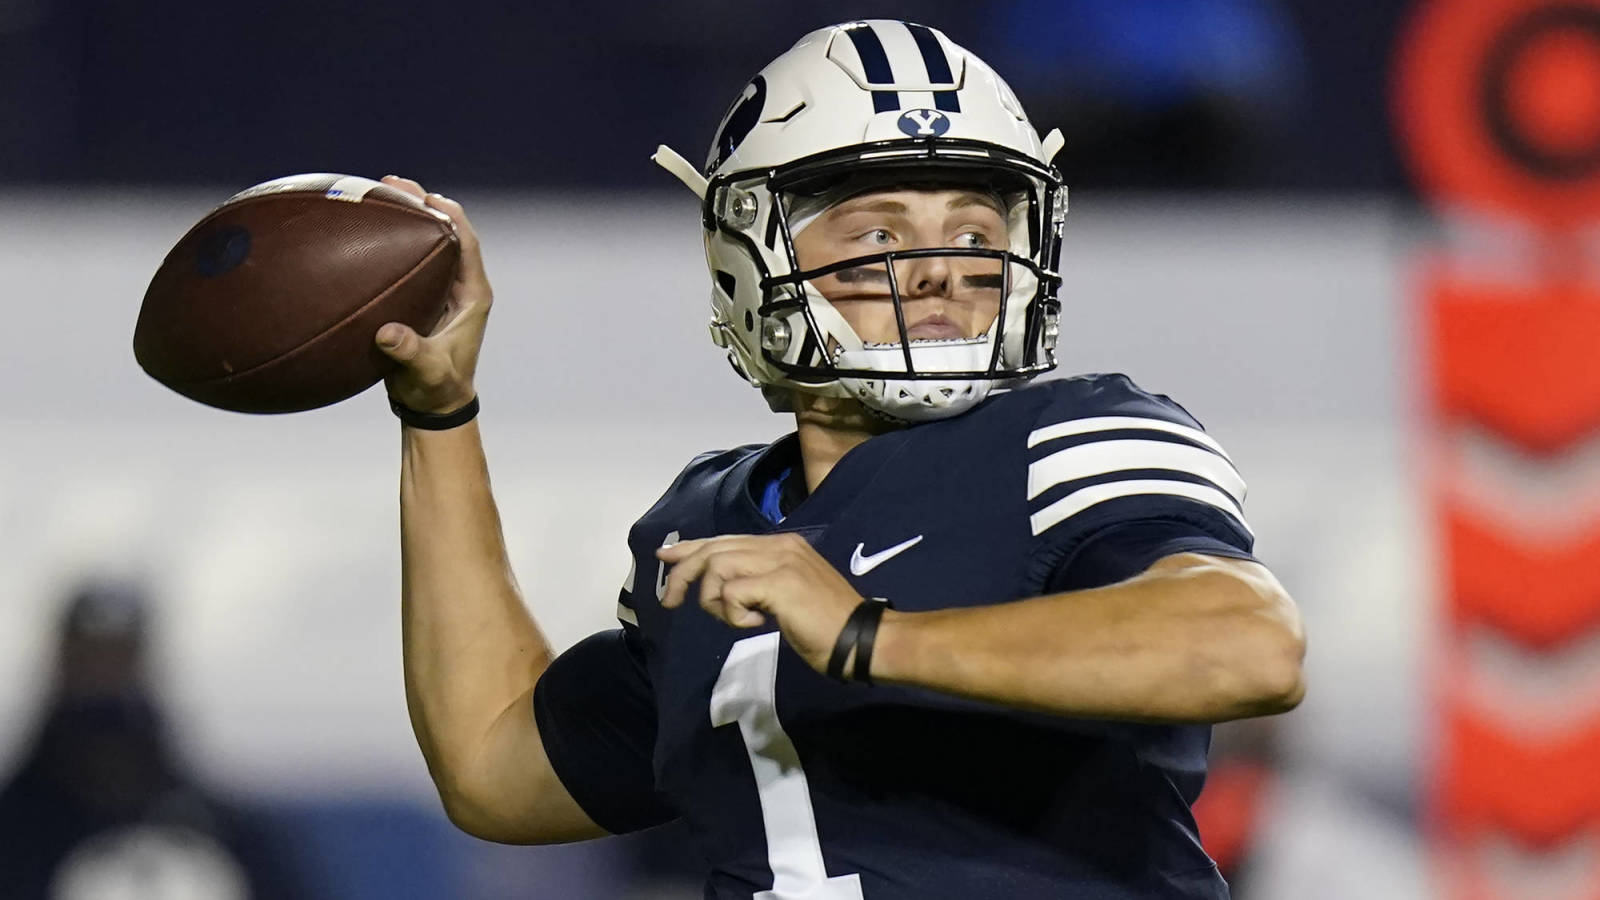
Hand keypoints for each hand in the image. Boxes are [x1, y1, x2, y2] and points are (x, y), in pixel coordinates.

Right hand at [374, 175, 490, 414]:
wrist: (433, 404)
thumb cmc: (436, 389)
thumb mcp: (426, 372)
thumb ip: (411, 353)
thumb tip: (389, 333)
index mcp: (473, 295)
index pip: (467, 244)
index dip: (451, 216)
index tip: (428, 197)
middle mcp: (459, 285)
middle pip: (446, 232)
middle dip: (423, 204)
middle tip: (393, 182)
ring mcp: (440, 288)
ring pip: (426, 241)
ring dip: (406, 216)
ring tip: (378, 188)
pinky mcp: (421, 295)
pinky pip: (407, 258)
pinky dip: (390, 240)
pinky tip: (362, 226)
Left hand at [657, 534, 867, 674]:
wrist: (861, 639)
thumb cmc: (825, 624)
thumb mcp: (785, 595)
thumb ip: (757, 583)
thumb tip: (722, 587)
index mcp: (781, 545)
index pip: (725, 540)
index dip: (691, 547)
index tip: (665, 556)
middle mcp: (779, 545)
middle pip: (714, 549)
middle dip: (684, 574)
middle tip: (671, 601)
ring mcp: (780, 561)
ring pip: (718, 567)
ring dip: (713, 600)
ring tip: (733, 619)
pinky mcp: (780, 584)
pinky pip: (733, 593)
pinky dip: (734, 614)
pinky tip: (756, 624)